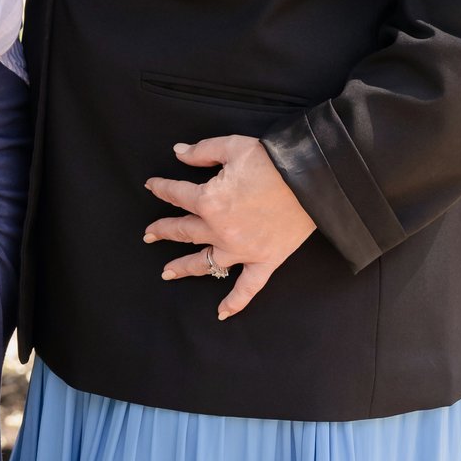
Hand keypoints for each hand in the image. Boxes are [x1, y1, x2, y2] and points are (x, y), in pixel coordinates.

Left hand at [143, 135, 315, 318]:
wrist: (311, 180)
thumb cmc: (271, 160)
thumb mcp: (232, 146)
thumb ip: (201, 151)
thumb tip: (178, 153)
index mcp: (208, 200)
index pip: (176, 194)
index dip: (161, 188)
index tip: (152, 186)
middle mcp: (219, 230)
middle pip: (183, 231)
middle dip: (163, 231)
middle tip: (149, 234)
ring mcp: (241, 250)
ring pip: (205, 261)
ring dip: (183, 266)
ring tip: (166, 272)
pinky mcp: (265, 261)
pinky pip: (247, 287)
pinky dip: (234, 302)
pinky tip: (221, 313)